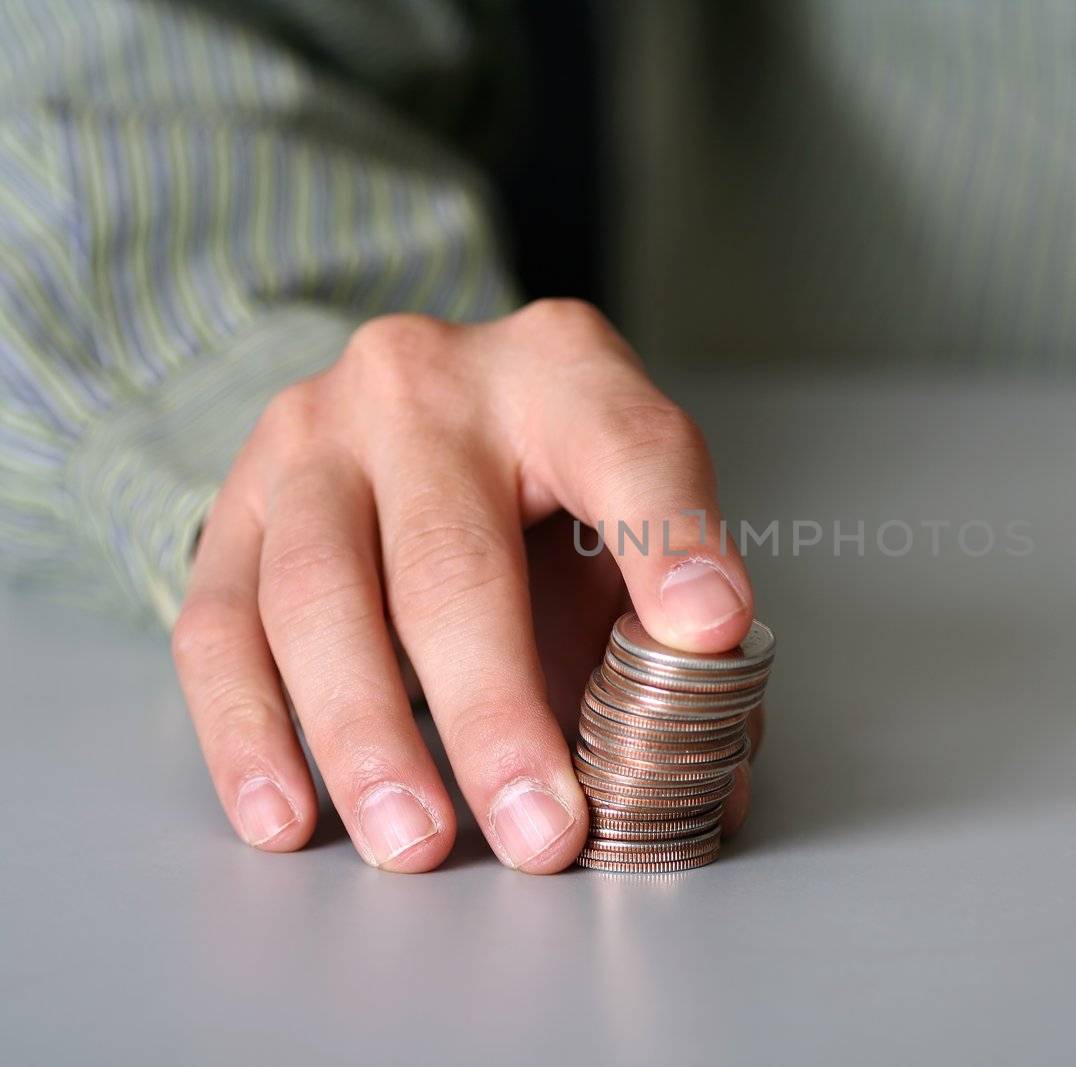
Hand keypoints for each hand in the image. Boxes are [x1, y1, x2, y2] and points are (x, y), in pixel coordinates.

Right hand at [170, 300, 761, 871]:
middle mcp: (430, 384)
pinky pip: (221, 628)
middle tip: (539, 833)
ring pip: (320, 595)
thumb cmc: (544, 479)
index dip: (671, 544)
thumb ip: (665, 636)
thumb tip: (704, 783)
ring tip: (414, 843)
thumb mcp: (623, 520)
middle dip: (495, 714)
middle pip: (455, 557)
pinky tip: (289, 814)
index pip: (631, 451)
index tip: (707, 635)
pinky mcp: (233, 502)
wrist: (414, 405)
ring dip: (366, 739)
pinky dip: (250, 735)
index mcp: (564, 373)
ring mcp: (315, 436)